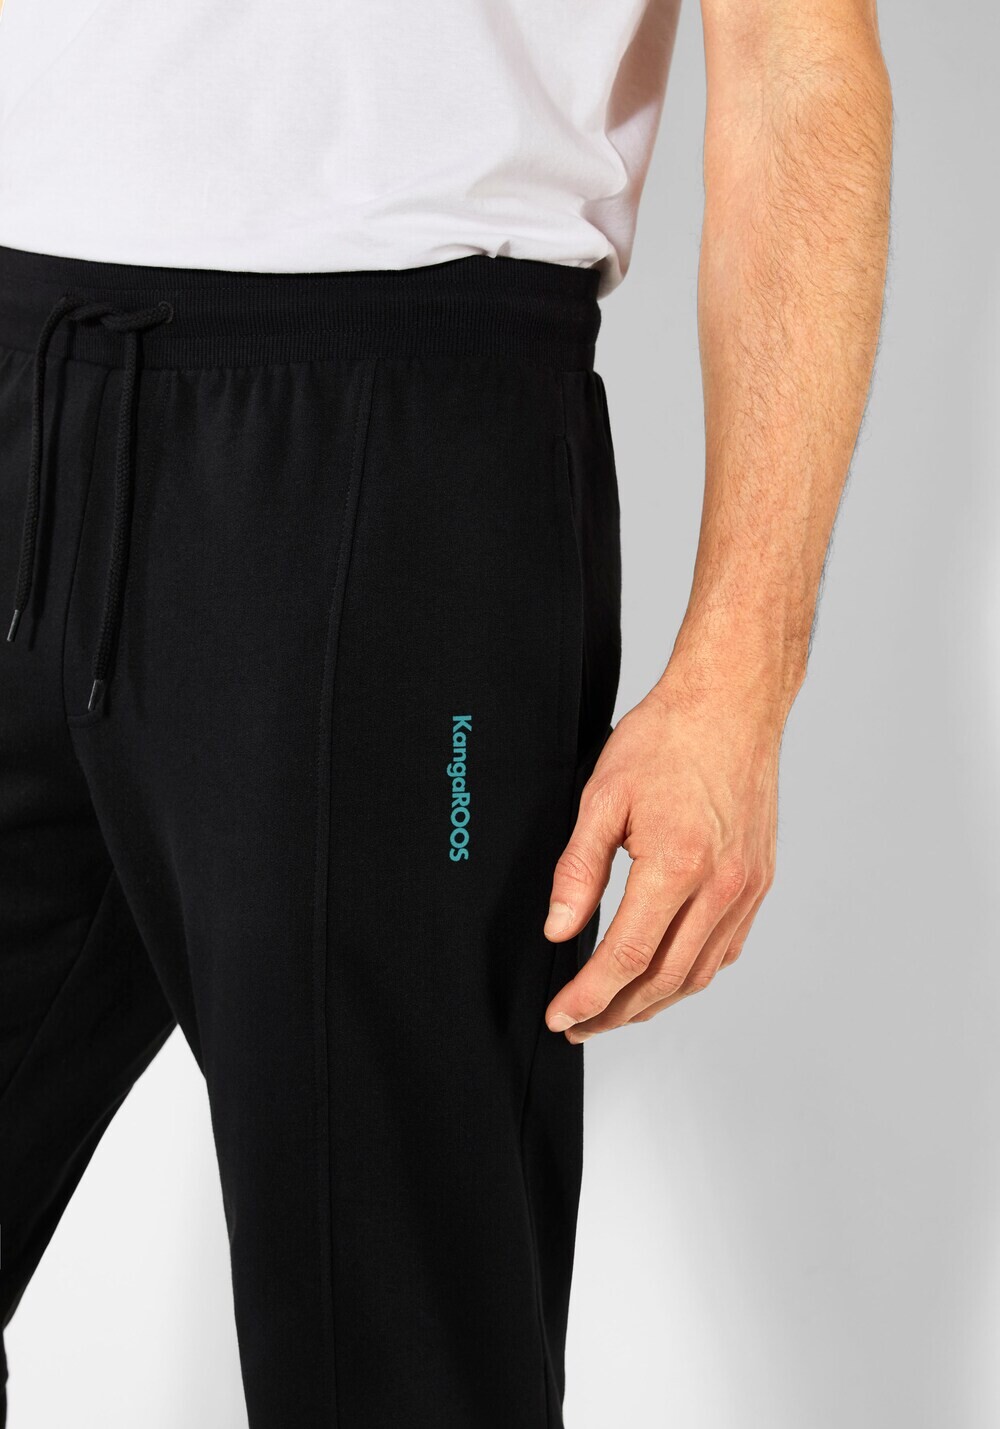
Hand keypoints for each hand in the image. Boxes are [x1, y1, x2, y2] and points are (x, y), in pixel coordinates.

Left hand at [543, 659, 786, 1041]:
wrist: (733, 703)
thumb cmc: (668, 738)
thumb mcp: (603, 796)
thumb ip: (578, 870)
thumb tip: (558, 930)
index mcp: (679, 864)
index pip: (628, 957)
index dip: (589, 996)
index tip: (561, 1016)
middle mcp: (722, 885)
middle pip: (665, 979)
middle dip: (616, 1013)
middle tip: (578, 1025)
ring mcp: (747, 887)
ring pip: (700, 974)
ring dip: (654, 1003)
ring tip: (613, 1011)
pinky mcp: (759, 881)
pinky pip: (726, 949)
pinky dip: (691, 974)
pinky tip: (664, 976)